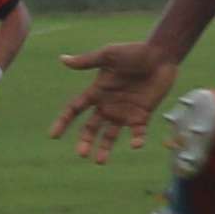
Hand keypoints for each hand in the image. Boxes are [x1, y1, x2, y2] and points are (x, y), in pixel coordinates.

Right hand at [51, 40, 177, 159]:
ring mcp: (125, 111)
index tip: (53, 136)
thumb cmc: (134, 52)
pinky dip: (137, 139)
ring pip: (111, 135)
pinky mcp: (142, 115)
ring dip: (105, 148)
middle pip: (91, 127)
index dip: (63, 122)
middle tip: (82, 154)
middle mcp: (108, 105)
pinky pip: (138, 132)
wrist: (161, 56)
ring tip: (99, 161)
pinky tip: (135, 144)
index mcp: (97, 91)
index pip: (75, 109)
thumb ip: (87, 61)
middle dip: (85, 141)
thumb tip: (62, 59)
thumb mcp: (109, 55)